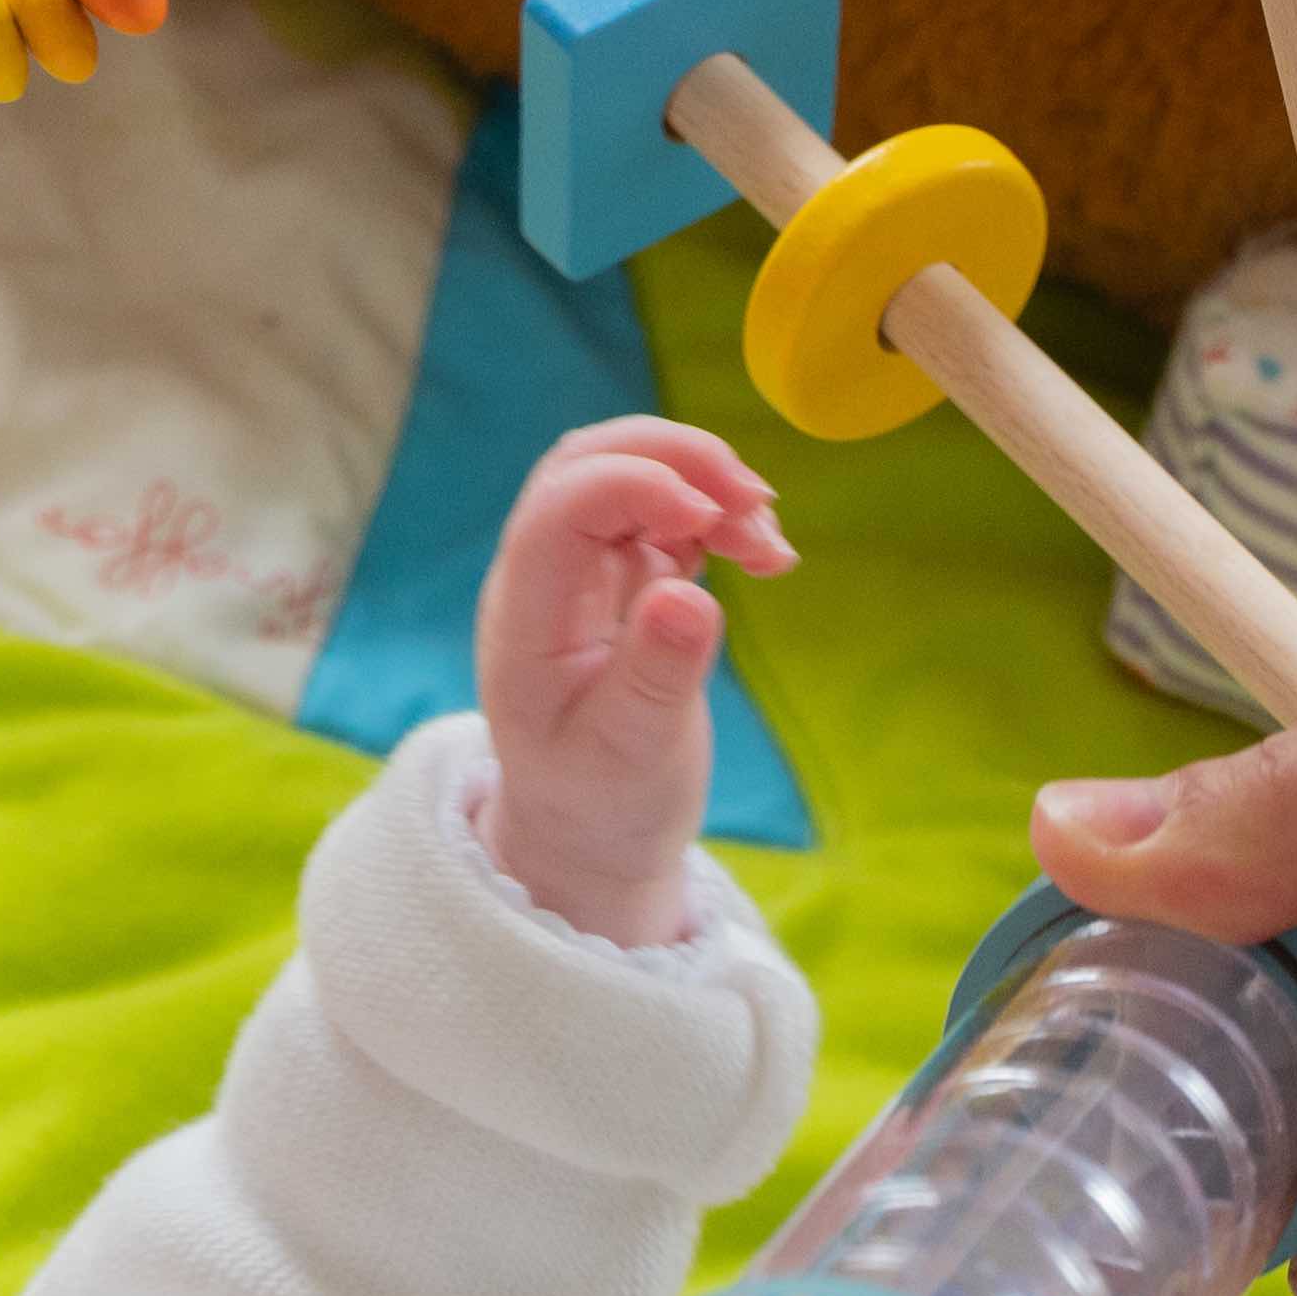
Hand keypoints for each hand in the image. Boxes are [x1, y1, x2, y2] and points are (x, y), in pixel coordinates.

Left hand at [476, 416, 794, 952]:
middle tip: (754, 500)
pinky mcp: (625, 579)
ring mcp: (582, 573)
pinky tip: (766, 554)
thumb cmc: (602, 806)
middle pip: (588, 463)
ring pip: (630, 476)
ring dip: (704, 482)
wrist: (593, 837)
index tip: (712, 519)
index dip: (635, 488)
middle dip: (675, 458)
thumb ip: (656, 677)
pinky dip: (717, 515)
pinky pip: (666, 513)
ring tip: (770, 543)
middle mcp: (543, 580)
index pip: (561, 508)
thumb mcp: (633, 756)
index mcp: (525, 621)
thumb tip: (687, 598)